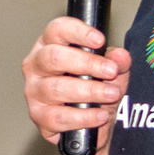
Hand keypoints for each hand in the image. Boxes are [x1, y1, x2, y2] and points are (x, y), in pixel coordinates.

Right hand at [22, 16, 131, 145]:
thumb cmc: (92, 87)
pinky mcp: (38, 116)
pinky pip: (58, 117)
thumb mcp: (111, 71)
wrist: (89, 125)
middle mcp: (36, 65)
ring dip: (89, 91)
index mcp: (50, 44)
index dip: (78, 32)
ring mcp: (33, 91)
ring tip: (111, 94)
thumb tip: (120, 56)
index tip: (99, 40)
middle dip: (87, 64)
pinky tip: (100, 115)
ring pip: (56, 88)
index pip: (57, 29)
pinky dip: (84, 117)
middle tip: (110, 71)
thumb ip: (117, 62)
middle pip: (54, 57)